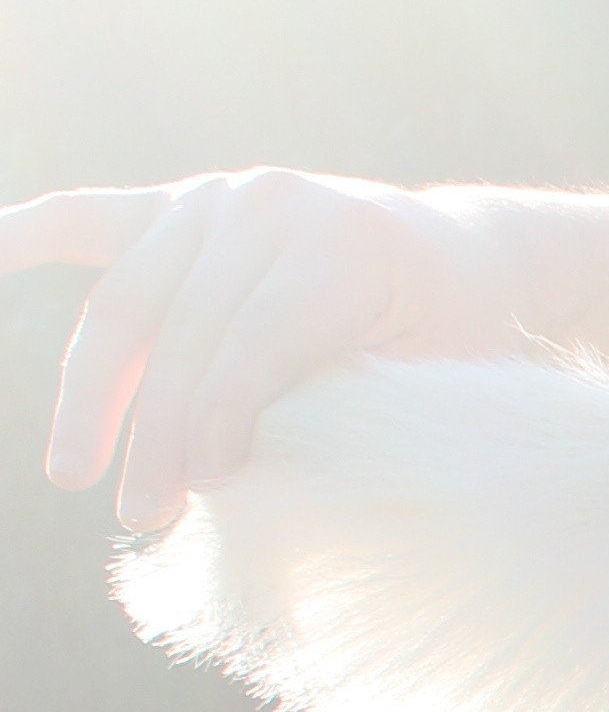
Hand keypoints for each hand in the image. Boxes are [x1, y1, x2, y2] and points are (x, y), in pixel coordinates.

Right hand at [0, 172, 524, 530]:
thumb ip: (347, 412)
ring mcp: (217, 198)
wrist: (462, 258)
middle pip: (183, 330)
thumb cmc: (453, 337)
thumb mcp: (431, 379)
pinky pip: (86, 221)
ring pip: (128, 301)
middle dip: (156, 429)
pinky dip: (21, 239)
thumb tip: (247, 479)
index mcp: (345, 245)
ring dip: (93, 392)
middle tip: (143, 513)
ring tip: (74, 470)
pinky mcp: (179, 205)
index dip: (220, 422)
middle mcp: (271, 206)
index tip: (201, 493)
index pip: (255, 343)